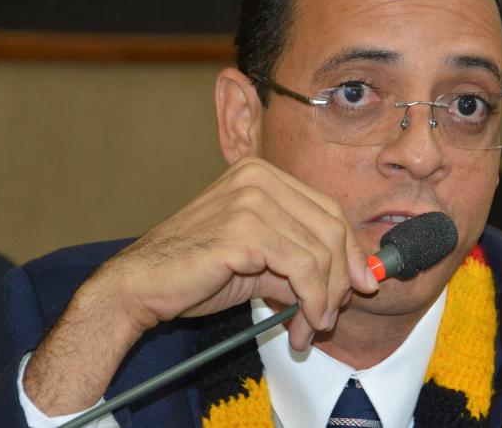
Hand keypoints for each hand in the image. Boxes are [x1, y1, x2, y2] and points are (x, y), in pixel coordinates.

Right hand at [24, 157, 376, 414]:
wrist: (140, 286)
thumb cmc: (195, 272)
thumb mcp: (260, 260)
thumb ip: (302, 261)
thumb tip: (356, 279)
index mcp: (262, 174)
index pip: (329, 209)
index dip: (351, 251)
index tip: (361, 285)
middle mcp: (258, 177)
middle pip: (332, 227)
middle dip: (341, 278)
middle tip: (331, 316)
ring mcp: (250, 198)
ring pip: (320, 251)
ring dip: (324, 298)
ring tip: (310, 327)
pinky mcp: (243, 227)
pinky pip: (302, 268)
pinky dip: (311, 300)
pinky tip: (301, 322)